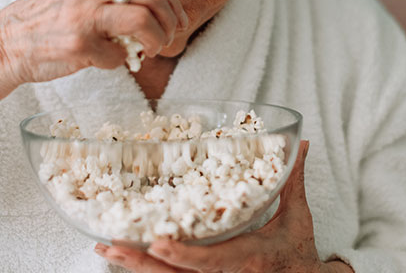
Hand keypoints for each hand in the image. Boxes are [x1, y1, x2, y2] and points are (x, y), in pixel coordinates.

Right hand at [0, 0, 187, 83]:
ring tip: (151, 50)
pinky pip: (118, 55)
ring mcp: (82, 13)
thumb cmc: (46, 20)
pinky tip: (108, 61)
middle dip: (171, 19)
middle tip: (171, 36)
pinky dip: (120, 62)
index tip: (177, 18)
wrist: (3, 44)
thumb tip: (157, 0)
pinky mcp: (77, 43)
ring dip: (156, 40)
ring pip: (143, 21)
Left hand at [95, 141, 351, 271]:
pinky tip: (124, 256)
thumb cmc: (296, 250)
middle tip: (110, 246)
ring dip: (135, 266)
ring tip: (106, 249)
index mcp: (247, 258)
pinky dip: (146, 269)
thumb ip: (291, 179)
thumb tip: (298, 144)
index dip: (183, 255)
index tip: (157, 243)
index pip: (211, 261)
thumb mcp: (296, 216)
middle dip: (141, 263)